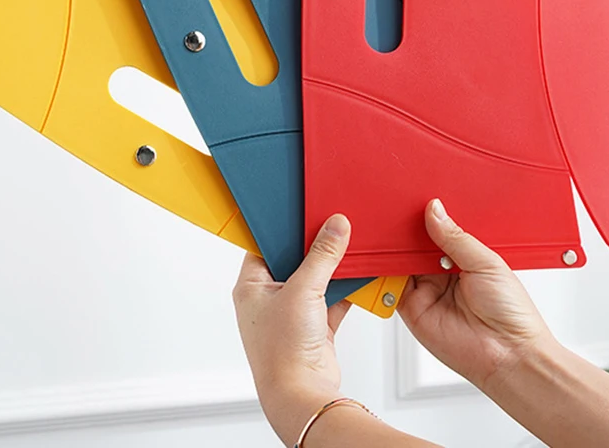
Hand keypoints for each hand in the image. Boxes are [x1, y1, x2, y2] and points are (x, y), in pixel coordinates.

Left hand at [233, 214, 351, 445]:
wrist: (303, 395)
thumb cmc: (283, 350)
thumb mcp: (303, 290)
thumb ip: (322, 255)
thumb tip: (335, 226)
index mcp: (251, 286)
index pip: (264, 245)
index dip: (283, 228)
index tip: (302, 212)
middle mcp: (268, 299)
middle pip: (293, 260)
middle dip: (314, 247)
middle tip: (331, 225)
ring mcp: (291, 314)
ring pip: (314, 279)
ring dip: (332, 268)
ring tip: (348, 246)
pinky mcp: (314, 327)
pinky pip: (331, 298)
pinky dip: (344, 288)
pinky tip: (358, 274)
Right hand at [398, 199, 555, 393]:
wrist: (509, 356)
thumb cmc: (512, 313)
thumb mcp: (486, 262)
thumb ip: (455, 237)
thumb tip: (434, 211)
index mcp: (463, 257)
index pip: (437, 231)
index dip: (426, 218)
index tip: (414, 203)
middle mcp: (441, 272)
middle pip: (414, 245)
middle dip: (406, 232)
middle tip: (398, 215)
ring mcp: (426, 290)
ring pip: (400, 263)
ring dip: (394, 251)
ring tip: (390, 235)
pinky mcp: (411, 308)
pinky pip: (390, 287)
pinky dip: (384, 275)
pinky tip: (385, 262)